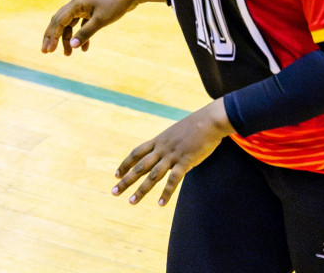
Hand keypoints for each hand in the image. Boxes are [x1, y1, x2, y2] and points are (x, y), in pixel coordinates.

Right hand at [41, 0, 159, 54]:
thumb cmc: (115, 4)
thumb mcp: (100, 21)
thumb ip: (86, 33)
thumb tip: (72, 46)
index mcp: (76, 4)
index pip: (58, 21)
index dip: (52, 36)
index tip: (48, 50)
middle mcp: (77, 5)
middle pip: (59, 22)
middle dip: (53, 37)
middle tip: (47, 51)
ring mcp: (84, 7)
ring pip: (70, 25)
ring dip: (68, 39)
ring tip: (68, 54)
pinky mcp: (92, 11)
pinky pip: (81, 25)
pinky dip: (81, 35)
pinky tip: (84, 48)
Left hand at [113, 100, 232, 205]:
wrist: (209, 121)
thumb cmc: (195, 126)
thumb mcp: (175, 132)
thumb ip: (168, 142)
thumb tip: (165, 149)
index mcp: (158, 141)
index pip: (136, 153)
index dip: (125, 164)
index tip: (116, 175)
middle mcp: (161, 149)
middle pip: (139, 166)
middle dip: (126, 180)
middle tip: (114, 192)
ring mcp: (172, 156)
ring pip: (153, 176)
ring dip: (141, 190)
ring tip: (132, 202)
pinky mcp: (185, 162)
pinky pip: (173, 180)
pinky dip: (166, 193)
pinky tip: (160, 204)